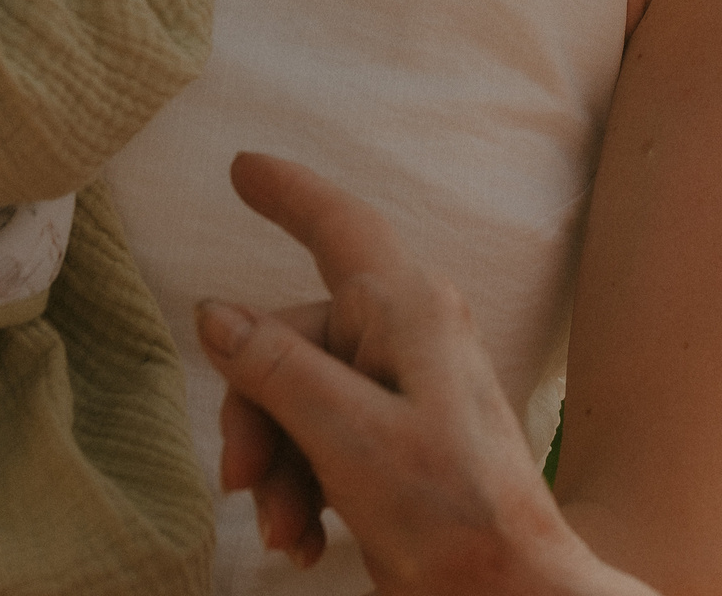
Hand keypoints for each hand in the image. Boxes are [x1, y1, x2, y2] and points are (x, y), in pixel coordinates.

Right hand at [198, 154, 654, 595]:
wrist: (508, 594)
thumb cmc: (451, 512)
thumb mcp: (348, 436)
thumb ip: (277, 368)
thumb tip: (213, 312)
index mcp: (408, 310)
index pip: (338, 226)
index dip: (289, 194)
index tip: (243, 168)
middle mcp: (406, 336)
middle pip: (289, 340)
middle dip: (256, 413)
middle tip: (239, 482)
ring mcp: (401, 390)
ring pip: (295, 399)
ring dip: (275, 466)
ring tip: (283, 532)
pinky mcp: (395, 442)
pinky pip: (320, 440)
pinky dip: (300, 488)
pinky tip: (302, 543)